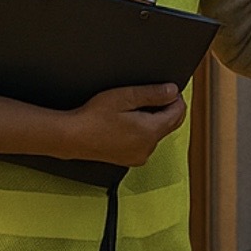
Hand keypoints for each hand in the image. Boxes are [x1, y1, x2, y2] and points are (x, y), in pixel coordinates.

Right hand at [66, 83, 184, 166]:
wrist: (72, 137)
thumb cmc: (93, 118)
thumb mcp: (125, 97)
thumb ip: (153, 94)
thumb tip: (172, 91)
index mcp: (150, 132)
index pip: (178, 113)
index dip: (176, 98)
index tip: (167, 90)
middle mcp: (148, 148)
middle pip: (171, 124)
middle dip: (167, 109)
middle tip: (152, 96)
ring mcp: (139, 156)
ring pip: (158, 134)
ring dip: (154, 121)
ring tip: (134, 109)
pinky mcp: (129, 160)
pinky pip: (145, 143)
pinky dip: (143, 132)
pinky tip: (127, 124)